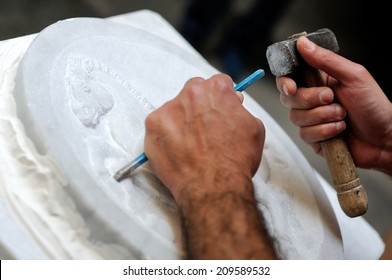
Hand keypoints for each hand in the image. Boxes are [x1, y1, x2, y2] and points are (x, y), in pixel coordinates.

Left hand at [144, 73, 275, 258]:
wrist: (214, 187)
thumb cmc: (235, 162)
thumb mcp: (253, 128)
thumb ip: (240, 109)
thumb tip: (233, 104)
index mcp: (217, 90)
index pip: (217, 83)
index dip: (220, 98)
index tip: (218, 108)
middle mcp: (191, 94)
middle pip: (194, 92)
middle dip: (199, 106)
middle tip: (204, 128)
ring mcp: (168, 109)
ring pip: (175, 109)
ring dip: (181, 121)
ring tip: (190, 145)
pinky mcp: (152, 126)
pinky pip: (159, 126)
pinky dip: (166, 136)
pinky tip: (178, 150)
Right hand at [276, 36, 391, 175]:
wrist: (384, 138)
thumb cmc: (374, 106)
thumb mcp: (353, 76)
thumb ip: (326, 60)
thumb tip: (303, 44)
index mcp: (319, 81)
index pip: (289, 77)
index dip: (284, 82)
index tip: (291, 86)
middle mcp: (312, 100)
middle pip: (289, 98)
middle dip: (310, 99)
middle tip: (331, 97)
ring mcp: (311, 120)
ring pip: (296, 117)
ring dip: (322, 116)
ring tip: (342, 115)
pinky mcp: (313, 138)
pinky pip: (305, 134)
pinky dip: (324, 131)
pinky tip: (339, 130)